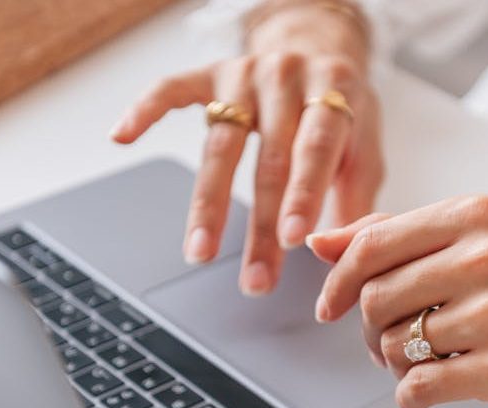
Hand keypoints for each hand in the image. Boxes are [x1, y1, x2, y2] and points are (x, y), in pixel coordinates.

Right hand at [110, 5, 383, 295]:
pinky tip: (121, 137)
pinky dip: (144, 111)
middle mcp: (286, 77)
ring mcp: (245, 75)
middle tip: (254, 279)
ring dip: (208, 204)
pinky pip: (170, 89)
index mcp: (334, 91)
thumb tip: (344, 253)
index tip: (293, 241)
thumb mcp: (366, 146)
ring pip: (220, 144)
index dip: (304, 194)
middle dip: (260, 226)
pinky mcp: (211, 74)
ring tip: (199, 252)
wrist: (319, 48)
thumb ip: (358, 196)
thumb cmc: (343, 111)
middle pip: (268, 159)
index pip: (316, 148)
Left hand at [307, 196, 487, 407]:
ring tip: (422, 365)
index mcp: (475, 215)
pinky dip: (409, 399)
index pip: (372, 243)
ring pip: (393, 344)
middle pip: (375, 297)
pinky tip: (423, 397)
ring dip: (393, 365)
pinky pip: (418, 386)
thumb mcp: (471, 244)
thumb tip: (318, 243)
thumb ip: (394, 237)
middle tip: (386, 345)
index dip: (338, 281)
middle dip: (368, 330)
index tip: (330, 307)